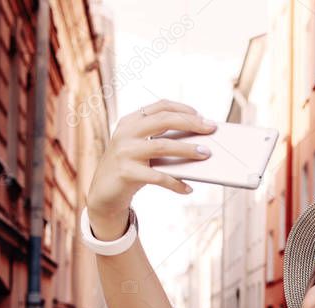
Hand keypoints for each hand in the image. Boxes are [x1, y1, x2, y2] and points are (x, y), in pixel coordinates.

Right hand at [85, 99, 216, 235]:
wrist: (103, 193)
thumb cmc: (130, 169)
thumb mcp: (140, 149)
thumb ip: (159, 140)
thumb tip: (197, 141)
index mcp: (130, 121)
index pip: (160, 106)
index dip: (183, 109)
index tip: (201, 116)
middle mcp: (125, 133)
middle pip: (164, 120)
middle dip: (191, 123)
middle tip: (211, 129)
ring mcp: (124, 152)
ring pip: (162, 146)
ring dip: (188, 149)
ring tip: (206, 154)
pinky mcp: (126, 172)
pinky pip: (158, 177)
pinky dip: (175, 183)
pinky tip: (187, 189)